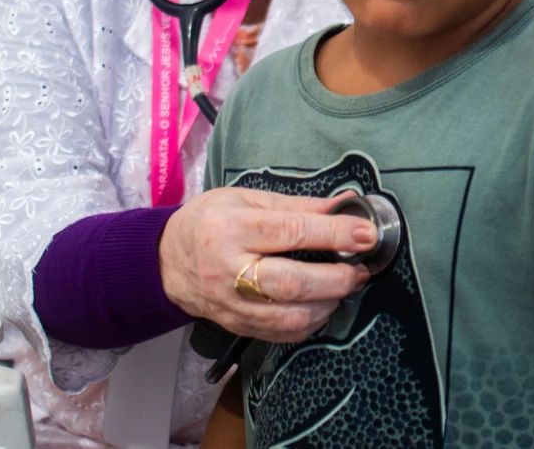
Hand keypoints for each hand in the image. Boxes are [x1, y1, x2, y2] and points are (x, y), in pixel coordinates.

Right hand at [159, 187, 377, 343]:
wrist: (166, 261)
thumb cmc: (209, 221)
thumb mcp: (246, 199)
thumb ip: (297, 204)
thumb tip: (344, 203)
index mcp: (232, 228)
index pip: (292, 232)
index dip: (335, 234)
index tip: (367, 234)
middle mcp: (229, 269)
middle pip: (292, 282)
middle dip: (336, 278)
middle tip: (360, 269)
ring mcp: (231, 303)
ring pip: (289, 315)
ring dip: (327, 304)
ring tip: (343, 287)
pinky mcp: (236, 325)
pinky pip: (281, 333)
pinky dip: (309, 323)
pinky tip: (320, 305)